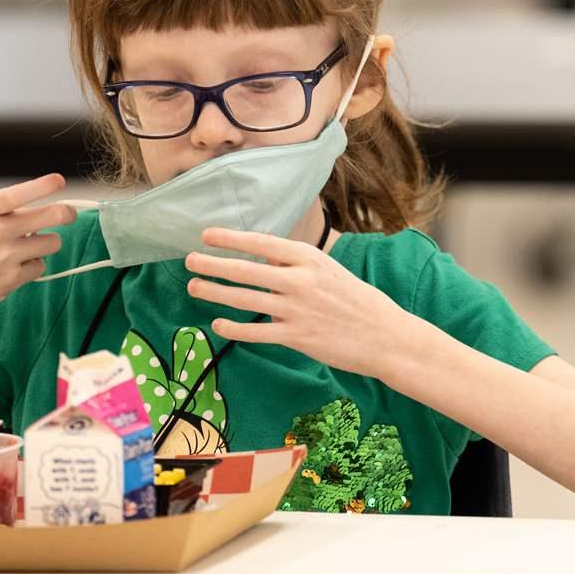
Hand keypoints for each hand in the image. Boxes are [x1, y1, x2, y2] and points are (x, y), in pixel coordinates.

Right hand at [0, 173, 75, 337]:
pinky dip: (31, 267)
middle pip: (50, 216)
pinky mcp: (9, 280)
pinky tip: (11, 269)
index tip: (59, 181)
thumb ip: (4, 213)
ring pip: (51, 243)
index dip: (42, 186)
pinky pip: (39, 267)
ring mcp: (3, 256)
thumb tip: (48, 210)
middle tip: (68, 214)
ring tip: (25, 248)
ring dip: (45, 244)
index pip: (17, 194)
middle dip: (65, 214)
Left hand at [185, 227, 421, 377]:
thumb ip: (296, 264)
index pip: (261, 243)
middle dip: (213, 265)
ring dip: (215, 293)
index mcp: (309, 259)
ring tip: (194, 288)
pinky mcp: (297, 338)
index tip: (206, 235)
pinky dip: (234, 328)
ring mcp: (297, 310)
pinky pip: (256, 332)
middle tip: (190, 261)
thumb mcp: (329, 270)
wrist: (385, 335)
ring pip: (245, 299)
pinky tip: (218, 323)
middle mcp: (300, 281)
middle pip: (246, 270)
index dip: (230, 239)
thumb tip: (262, 256)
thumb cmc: (356, 300)